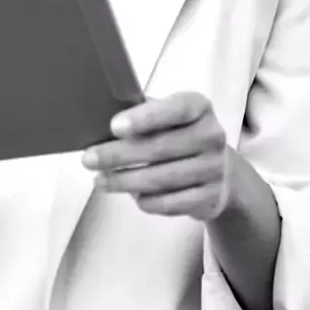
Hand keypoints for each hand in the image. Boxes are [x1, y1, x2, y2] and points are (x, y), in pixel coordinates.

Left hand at [81, 92, 229, 221]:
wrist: (221, 170)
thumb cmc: (179, 134)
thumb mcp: (167, 115)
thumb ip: (141, 113)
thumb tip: (99, 119)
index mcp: (199, 107)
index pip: (175, 109)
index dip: (144, 118)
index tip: (114, 127)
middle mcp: (212, 136)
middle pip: (160, 148)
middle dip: (119, 155)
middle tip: (89, 159)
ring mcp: (214, 169)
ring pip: (162, 179)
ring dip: (125, 181)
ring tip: (99, 180)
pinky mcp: (210, 198)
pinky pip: (170, 203)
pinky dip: (145, 200)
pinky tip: (129, 194)